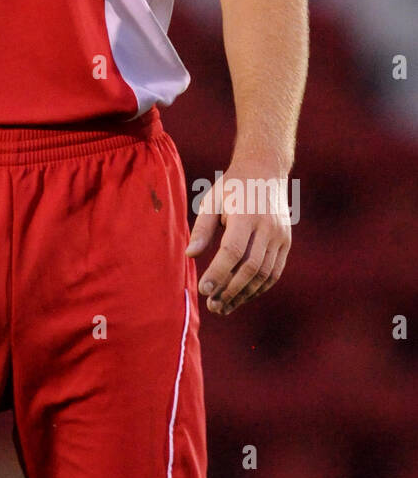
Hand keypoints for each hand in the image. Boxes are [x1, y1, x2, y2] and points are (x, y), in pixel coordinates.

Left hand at [185, 163, 290, 315]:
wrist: (266, 170)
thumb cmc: (233, 187)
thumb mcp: (212, 200)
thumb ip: (202, 228)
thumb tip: (190, 255)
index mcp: (246, 214)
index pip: (233, 251)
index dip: (218, 272)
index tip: (204, 289)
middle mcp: (267, 227)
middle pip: (250, 267)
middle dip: (230, 290)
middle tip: (212, 306)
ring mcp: (280, 236)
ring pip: (264, 274)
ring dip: (244, 294)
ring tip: (223, 307)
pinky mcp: (286, 243)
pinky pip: (274, 272)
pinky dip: (258, 288)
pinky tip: (241, 297)